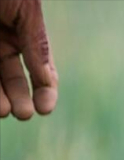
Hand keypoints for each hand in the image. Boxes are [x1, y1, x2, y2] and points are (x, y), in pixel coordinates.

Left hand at [0, 0, 56, 119]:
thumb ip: (36, 44)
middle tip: (20, 113)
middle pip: (10, 79)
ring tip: (1, 110)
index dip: (45, 92)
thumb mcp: (25, 12)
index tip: (43, 108)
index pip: (39, 71)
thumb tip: (48, 80)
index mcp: (20, 33)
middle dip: (17, 99)